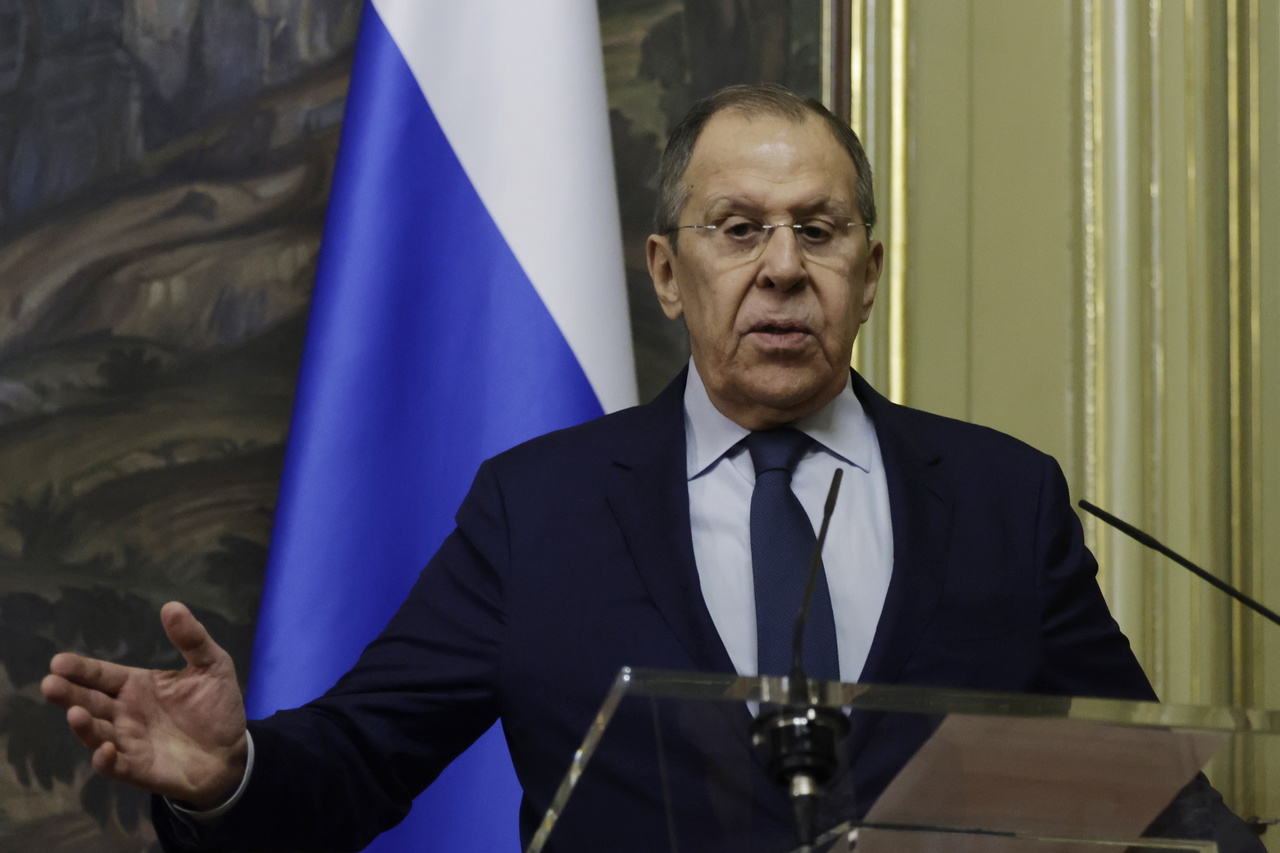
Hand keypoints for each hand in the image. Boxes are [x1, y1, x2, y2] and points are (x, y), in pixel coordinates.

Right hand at [40, 601, 248, 809]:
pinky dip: (106, 759)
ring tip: (75, 713)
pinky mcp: (137, 769)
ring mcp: (128, 742)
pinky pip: (115, 765)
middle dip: (69, 693)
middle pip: (89, 701)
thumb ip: (191, 639)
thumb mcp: (211, 665)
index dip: (81, 669)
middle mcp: (124, 713)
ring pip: (96, 733)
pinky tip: (105, 750)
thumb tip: (171, 606)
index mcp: (136, 686)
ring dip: (83, 725)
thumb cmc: (216, 706)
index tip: (59, 662)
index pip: (101, 675)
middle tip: (50, 684)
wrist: (232, 751)